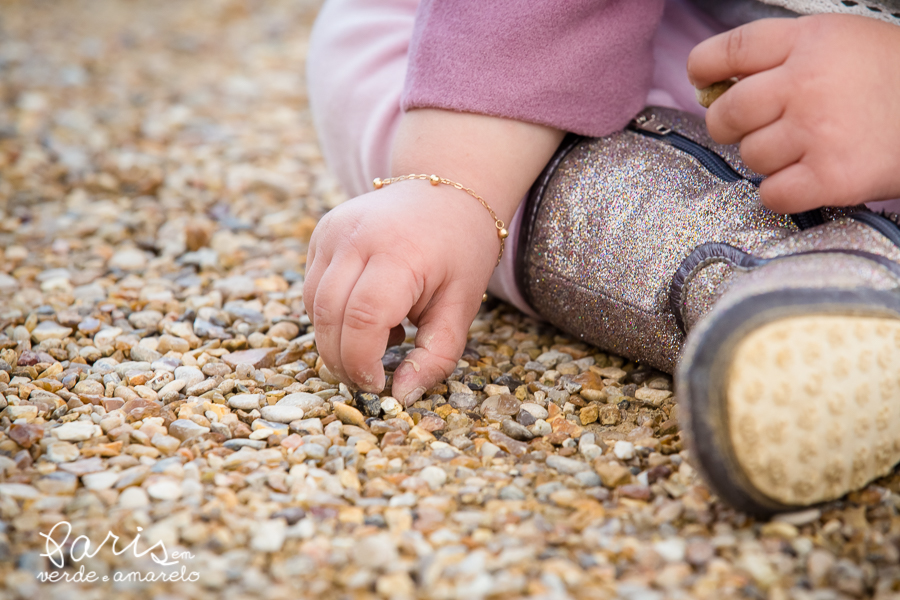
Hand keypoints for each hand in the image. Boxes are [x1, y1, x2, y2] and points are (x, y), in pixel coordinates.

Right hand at [303, 182, 497, 404]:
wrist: (447, 188)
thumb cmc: (461, 250)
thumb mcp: (462, 306)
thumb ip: (436, 355)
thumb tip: (402, 396)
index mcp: (399, 253)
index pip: (362, 318)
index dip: (361, 361)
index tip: (377, 384)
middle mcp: (357, 237)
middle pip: (328, 315)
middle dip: (342, 359)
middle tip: (368, 377)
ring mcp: (333, 231)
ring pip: (313, 304)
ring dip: (335, 338)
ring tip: (378, 339)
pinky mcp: (321, 233)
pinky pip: (312, 287)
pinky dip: (331, 313)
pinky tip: (368, 312)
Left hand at [687, 15, 899, 212]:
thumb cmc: (891, 79)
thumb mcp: (841, 43)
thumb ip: (781, 56)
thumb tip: (714, 85)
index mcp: (809, 41)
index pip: (730, 49)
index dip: (704, 67)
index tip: (701, 80)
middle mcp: (807, 83)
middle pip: (727, 112)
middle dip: (728, 124)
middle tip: (752, 128)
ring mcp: (817, 131)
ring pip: (749, 155)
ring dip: (765, 158)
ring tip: (801, 149)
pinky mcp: (830, 177)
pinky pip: (771, 194)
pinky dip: (781, 192)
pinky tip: (805, 178)